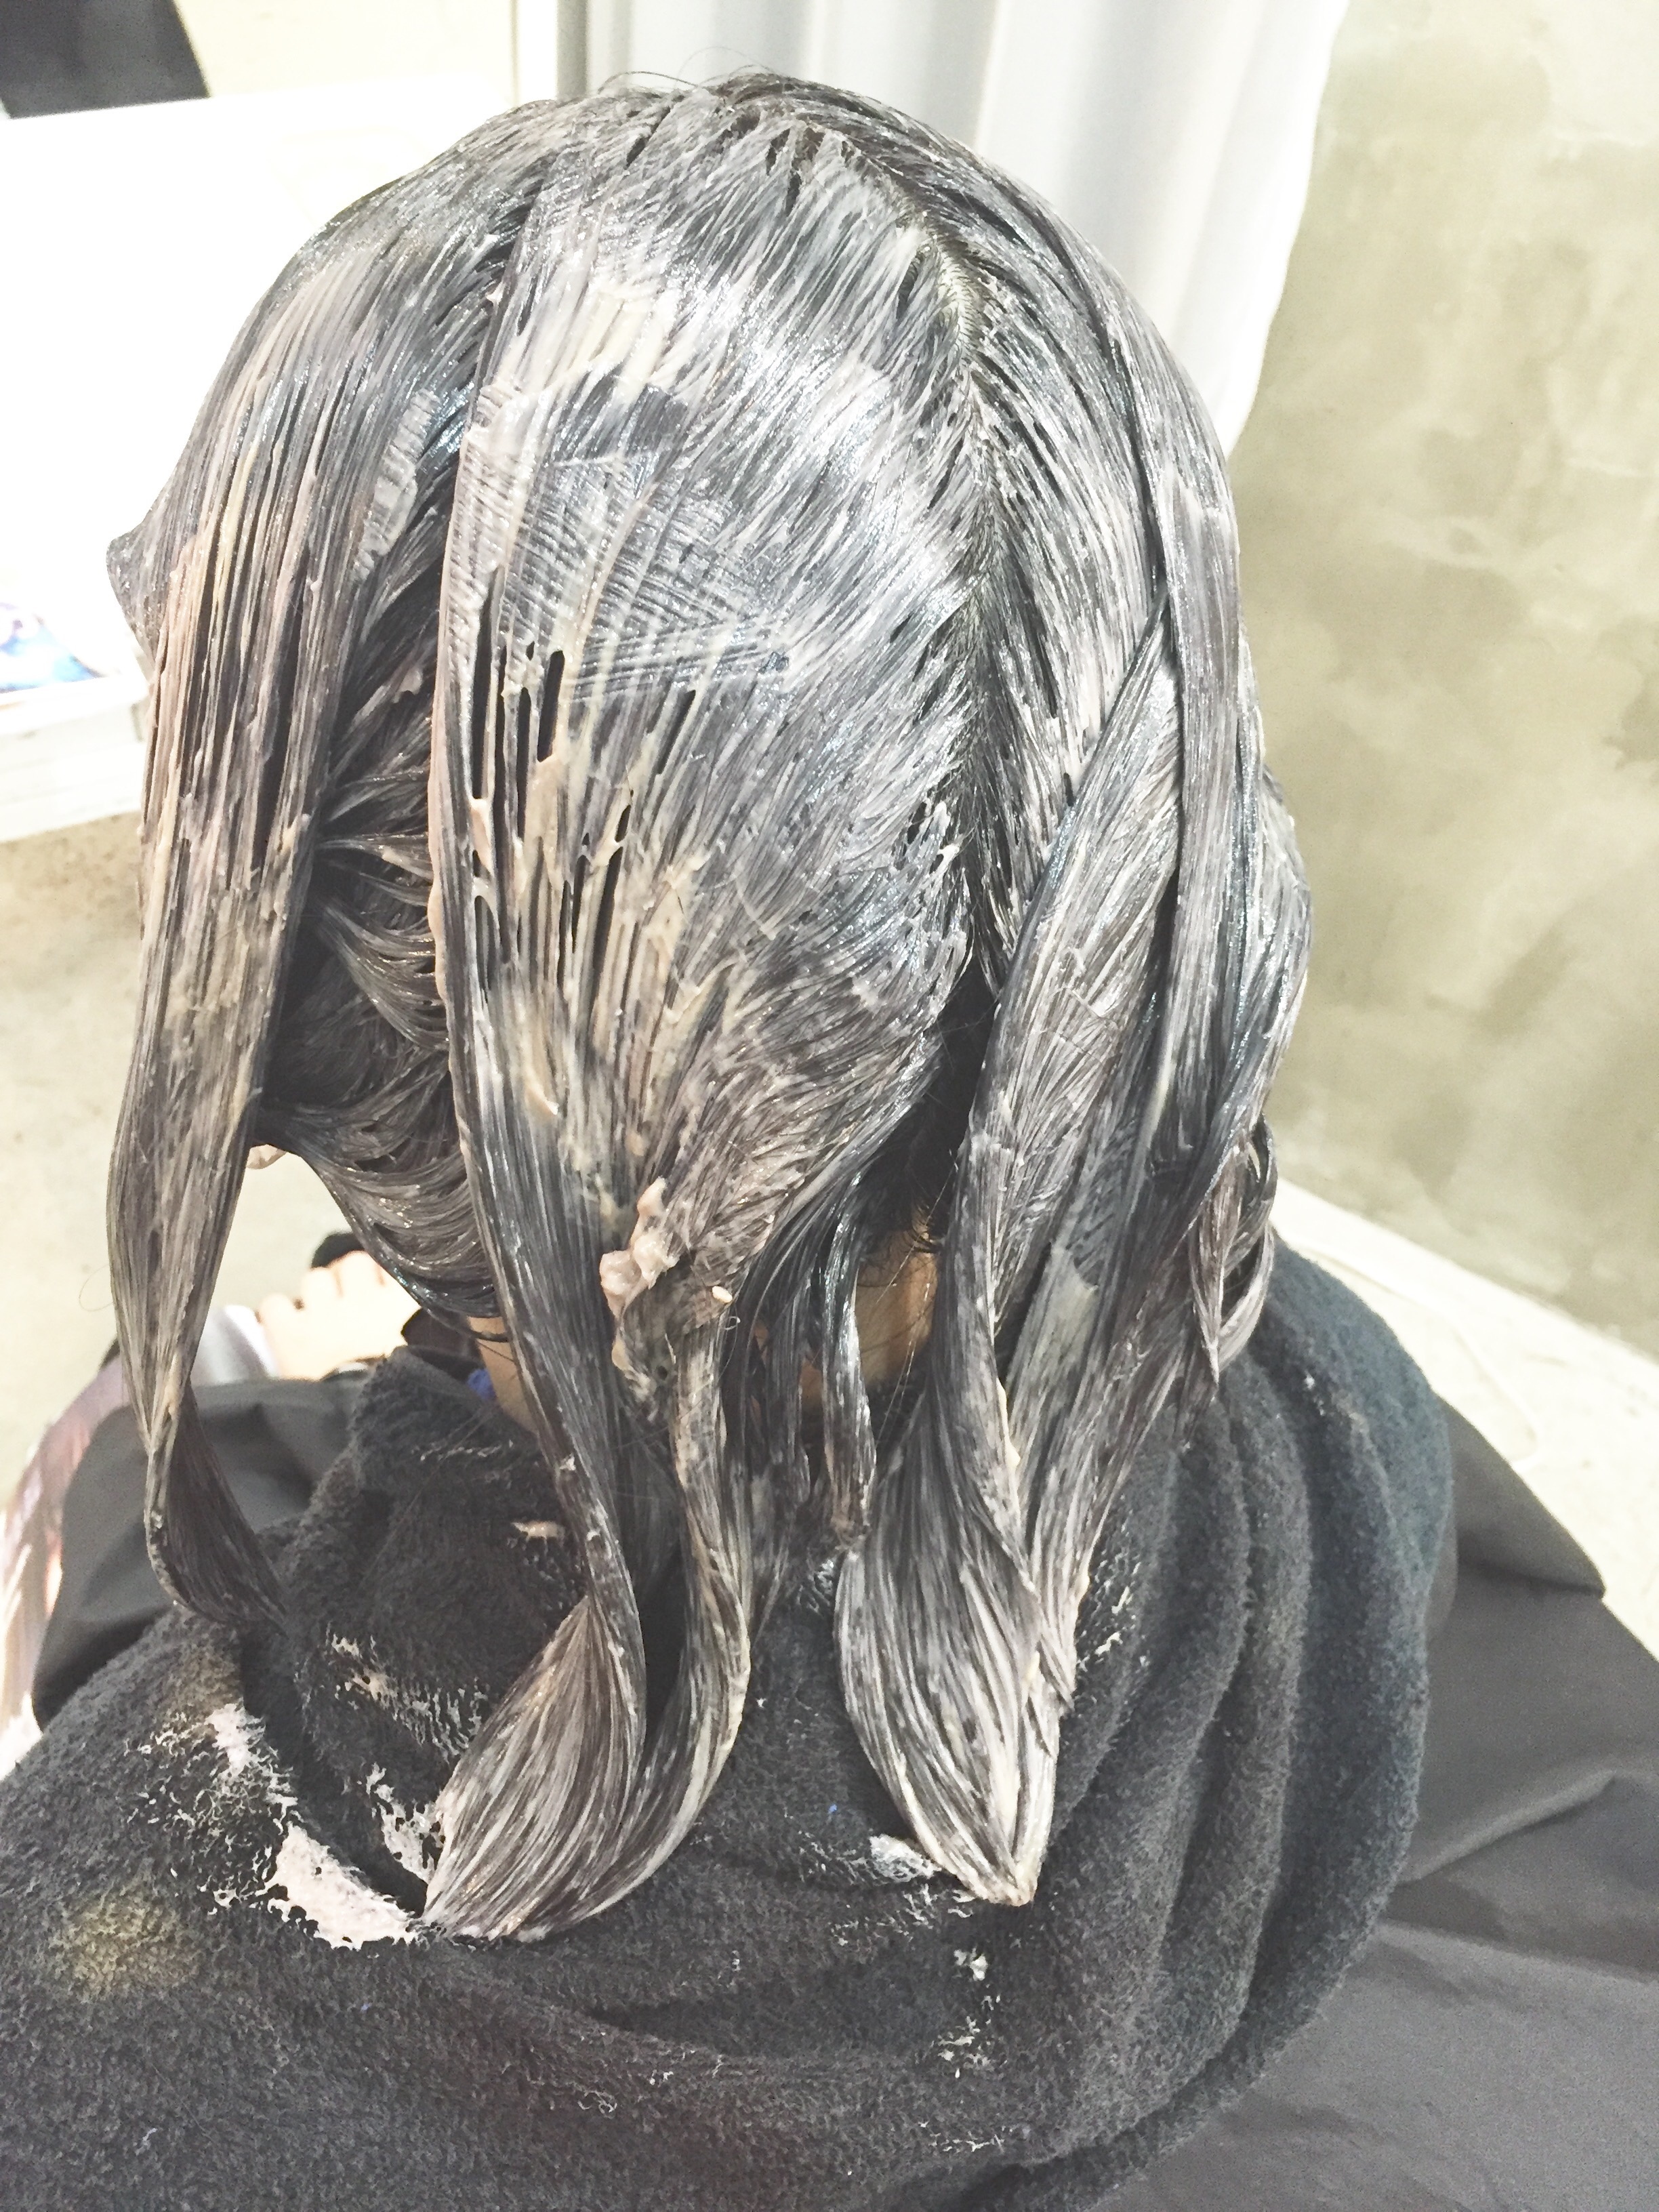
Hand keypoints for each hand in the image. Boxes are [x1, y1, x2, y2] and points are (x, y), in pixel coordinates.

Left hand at [257, 1250, 417, 1379]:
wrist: (370, 1415)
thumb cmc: (404, 1389)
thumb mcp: (427, 1352)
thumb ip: (421, 1326)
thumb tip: (417, 1313)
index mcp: (401, 1303)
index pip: (390, 1266)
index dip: (381, 1278)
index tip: (380, 1292)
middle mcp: (362, 1298)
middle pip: (352, 1264)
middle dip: (348, 1280)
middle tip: (348, 1304)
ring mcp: (323, 1312)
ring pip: (315, 1278)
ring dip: (317, 1294)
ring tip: (320, 1315)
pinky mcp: (290, 1330)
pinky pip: (275, 1304)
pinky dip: (279, 1313)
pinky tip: (287, 1326)